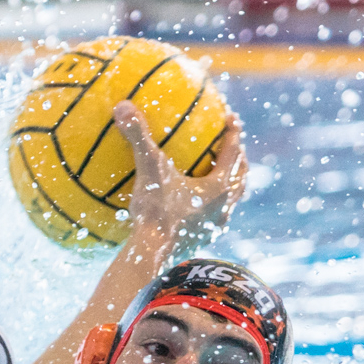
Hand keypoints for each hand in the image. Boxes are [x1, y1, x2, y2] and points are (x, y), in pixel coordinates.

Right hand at [113, 93, 247, 254]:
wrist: (153, 258)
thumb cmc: (156, 214)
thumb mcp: (148, 170)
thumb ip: (138, 137)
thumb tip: (123, 105)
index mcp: (219, 188)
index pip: (233, 153)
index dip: (233, 133)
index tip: (232, 118)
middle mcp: (223, 208)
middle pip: (240, 177)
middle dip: (238, 159)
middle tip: (233, 145)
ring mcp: (213, 227)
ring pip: (231, 200)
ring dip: (229, 184)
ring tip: (219, 175)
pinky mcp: (200, 241)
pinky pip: (211, 217)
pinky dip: (209, 205)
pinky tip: (192, 205)